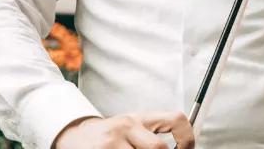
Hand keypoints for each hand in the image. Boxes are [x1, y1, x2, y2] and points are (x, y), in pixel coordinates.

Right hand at [53, 112, 194, 148]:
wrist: (75, 136)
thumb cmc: (109, 136)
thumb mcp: (133, 128)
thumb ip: (153, 136)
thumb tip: (181, 147)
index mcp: (139, 118)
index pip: (176, 119)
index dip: (188, 138)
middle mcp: (126, 127)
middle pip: (159, 148)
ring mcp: (112, 143)